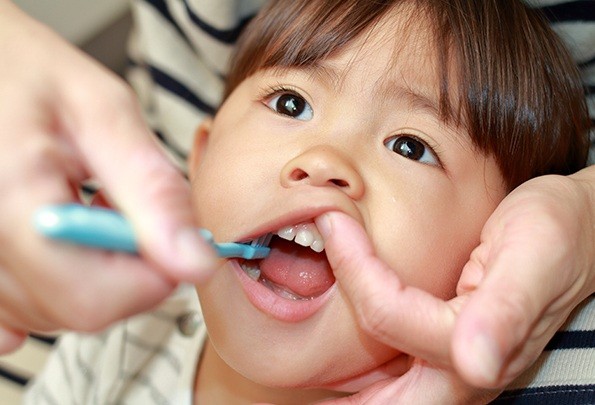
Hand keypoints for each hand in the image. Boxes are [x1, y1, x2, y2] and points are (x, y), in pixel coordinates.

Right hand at [0, 2, 215, 352]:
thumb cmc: (26, 69)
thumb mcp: (104, 113)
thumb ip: (152, 192)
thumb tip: (195, 259)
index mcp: (12, 203)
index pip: (92, 299)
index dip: (150, 278)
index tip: (170, 238)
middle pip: (74, 310)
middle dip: (126, 274)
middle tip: (127, 213)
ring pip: (48, 313)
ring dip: (92, 274)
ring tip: (87, 211)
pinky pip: (11, 310)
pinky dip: (52, 283)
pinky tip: (58, 244)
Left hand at [316, 167, 594, 400]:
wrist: (576, 230)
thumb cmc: (558, 234)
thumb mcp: (535, 258)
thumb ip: (506, 312)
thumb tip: (477, 364)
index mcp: (476, 350)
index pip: (390, 317)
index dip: (355, 269)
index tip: (331, 221)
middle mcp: (458, 370)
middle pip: (376, 400)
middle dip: (327, 382)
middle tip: (281, 351)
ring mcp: (448, 364)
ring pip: (377, 394)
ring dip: (334, 377)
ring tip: (295, 346)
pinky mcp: (441, 349)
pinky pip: (387, 372)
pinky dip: (355, 362)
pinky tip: (335, 334)